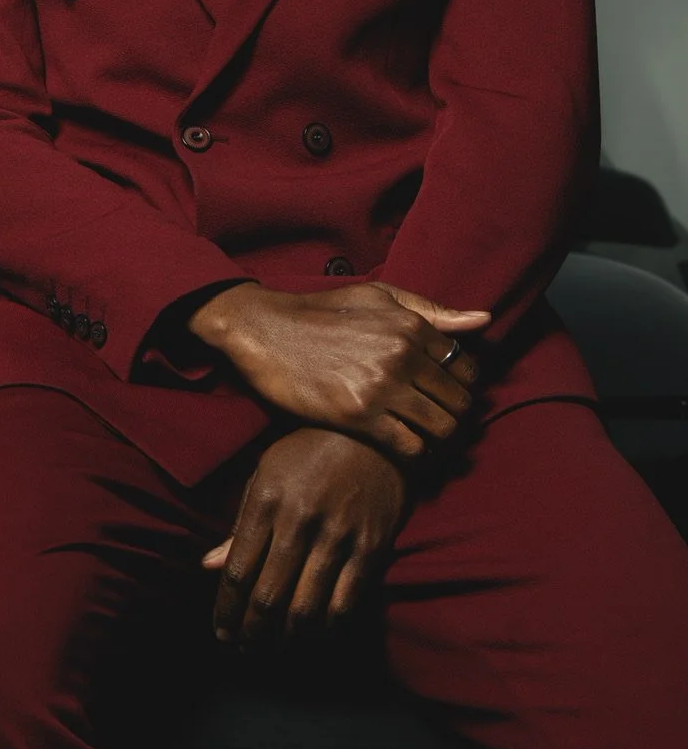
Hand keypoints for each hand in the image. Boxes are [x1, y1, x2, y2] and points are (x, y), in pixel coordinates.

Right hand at [188, 281, 488, 459]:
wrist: (265, 331)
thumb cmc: (320, 312)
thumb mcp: (376, 297)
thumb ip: (431, 311)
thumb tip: (484, 319)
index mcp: (410, 326)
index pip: (466, 368)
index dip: (462, 386)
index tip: (446, 394)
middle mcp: (402, 356)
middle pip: (458, 403)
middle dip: (453, 415)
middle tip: (435, 420)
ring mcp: (381, 387)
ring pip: (440, 429)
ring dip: (435, 437)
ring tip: (419, 434)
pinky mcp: (358, 416)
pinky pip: (409, 447)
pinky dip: (412, 451)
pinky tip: (398, 444)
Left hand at [201, 427, 408, 645]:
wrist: (374, 436)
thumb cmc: (309, 451)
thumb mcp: (264, 473)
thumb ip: (239, 524)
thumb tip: (209, 567)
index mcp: (267, 502)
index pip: (239, 572)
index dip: (226, 609)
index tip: (221, 630)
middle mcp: (300, 522)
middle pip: (268, 597)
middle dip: (251, 632)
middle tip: (243, 648)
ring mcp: (338, 538)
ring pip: (306, 609)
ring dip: (285, 639)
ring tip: (272, 649)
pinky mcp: (370, 550)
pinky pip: (345, 604)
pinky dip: (325, 628)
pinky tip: (311, 635)